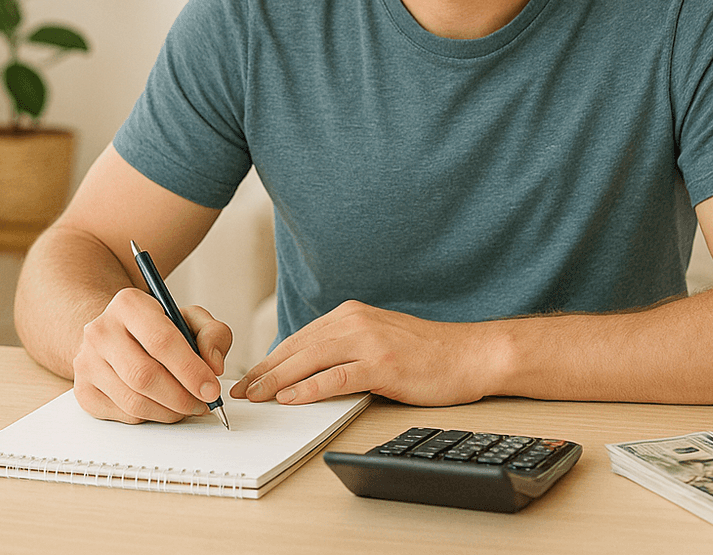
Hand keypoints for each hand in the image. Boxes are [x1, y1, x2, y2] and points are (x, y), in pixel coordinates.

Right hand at [72, 286, 232, 422]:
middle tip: (203, 404)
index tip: (211, 388)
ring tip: (187, 406)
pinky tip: (163, 406)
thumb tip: (213, 365)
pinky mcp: (84, 391)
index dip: (191, 370)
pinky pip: (124, 415)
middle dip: (181, 397)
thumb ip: (213, 334)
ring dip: (169, 412)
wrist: (117, 335)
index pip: (161, 341)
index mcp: (128, 304)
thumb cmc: (158, 328)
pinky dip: (151, 417)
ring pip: (134, 401)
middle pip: (144, 376)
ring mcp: (87, 362)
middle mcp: (101, 331)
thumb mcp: (191, 318)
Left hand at [230, 300, 497, 407]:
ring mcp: (369, 341)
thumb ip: (345, 348)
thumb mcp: (379, 339)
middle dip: (264, 371)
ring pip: (310, 360)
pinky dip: (309, 388)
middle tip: (241, 391)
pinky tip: (290, 398)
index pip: (300, 338)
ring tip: (255, 396)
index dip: (270, 359)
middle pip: (298, 347)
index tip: (250, 377)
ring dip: (276, 380)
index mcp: (352, 314)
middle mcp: (356, 321)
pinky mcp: (383, 364)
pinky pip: (337, 377)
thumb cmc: (428, 353)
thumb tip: (307, 371)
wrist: (471, 354)